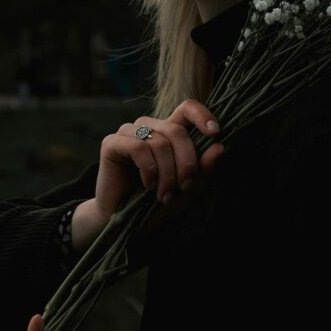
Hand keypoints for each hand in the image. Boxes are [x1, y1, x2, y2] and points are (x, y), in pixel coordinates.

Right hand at [94, 98, 224, 227]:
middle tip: (184, 187)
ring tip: (165, 195)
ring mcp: (128, 132)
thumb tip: (219, 147)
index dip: (202, 115)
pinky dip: (148, 170)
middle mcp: (148, 127)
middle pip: (177, 130)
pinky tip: (148, 185)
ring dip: (167, 173)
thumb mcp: (188, 189)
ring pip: (159, 142)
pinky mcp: (111, 143)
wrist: (125, 221)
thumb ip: (203, 169)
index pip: (186, 108)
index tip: (215, 133)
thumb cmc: (157, 204)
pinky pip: (138, 148)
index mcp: (168, 131)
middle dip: (186, 162)